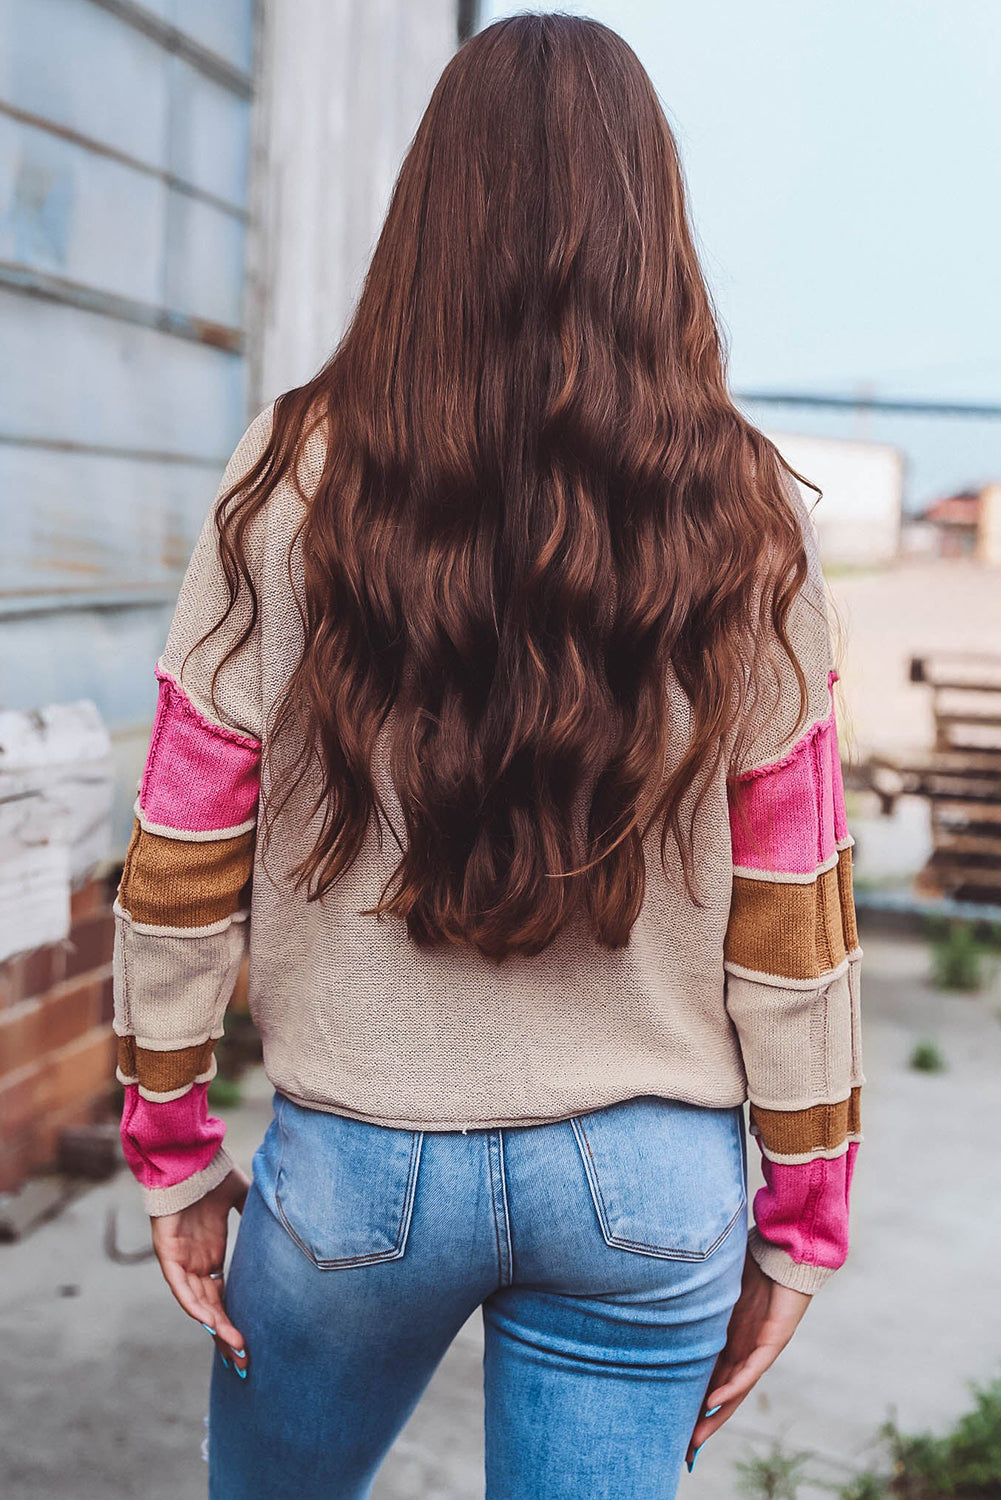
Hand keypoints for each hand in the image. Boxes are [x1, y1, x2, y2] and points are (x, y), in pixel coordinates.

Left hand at [150, 1166, 250, 1375]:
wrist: (187, 1156)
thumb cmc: (212, 1174)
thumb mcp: (244, 1198)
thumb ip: (260, 1216)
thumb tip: (291, 1221)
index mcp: (212, 1254)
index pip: (224, 1296)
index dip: (236, 1319)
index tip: (252, 1342)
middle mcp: (197, 1263)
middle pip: (212, 1309)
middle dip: (227, 1336)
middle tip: (245, 1362)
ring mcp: (182, 1260)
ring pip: (198, 1303)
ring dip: (215, 1327)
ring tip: (235, 1348)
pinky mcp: (168, 1253)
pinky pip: (180, 1286)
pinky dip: (193, 1304)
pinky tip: (209, 1322)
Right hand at [685, 1250, 810, 1465]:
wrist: (785, 1253)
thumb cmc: (749, 1263)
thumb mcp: (712, 1287)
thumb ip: (692, 1297)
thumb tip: (658, 1290)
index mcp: (726, 1341)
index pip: (706, 1378)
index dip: (691, 1400)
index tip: (671, 1422)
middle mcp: (740, 1351)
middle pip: (718, 1395)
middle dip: (700, 1421)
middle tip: (682, 1448)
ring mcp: (756, 1350)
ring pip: (733, 1392)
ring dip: (714, 1416)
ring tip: (695, 1438)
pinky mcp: (772, 1343)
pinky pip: (749, 1372)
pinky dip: (731, 1387)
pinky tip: (714, 1402)